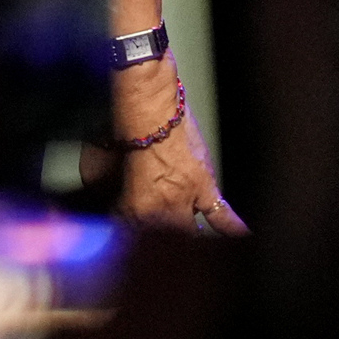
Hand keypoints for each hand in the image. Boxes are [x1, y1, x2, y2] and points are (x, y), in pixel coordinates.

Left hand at [112, 61, 242, 234]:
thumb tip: (99, 202)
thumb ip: (102, 189)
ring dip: (181, 234)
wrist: (149, 99)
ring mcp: (189, 196)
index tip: (116, 234)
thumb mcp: (97, 161)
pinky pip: (224, 214)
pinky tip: (240, 240)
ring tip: (178, 239)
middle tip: (145, 238)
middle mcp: (167, 206)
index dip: (122, 234)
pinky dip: (232, 229)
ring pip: (189, 231)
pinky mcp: (206, 183)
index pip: (131, 232)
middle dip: (151, 239)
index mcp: (139, 203)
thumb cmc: (119, 124)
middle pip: (162, 236)